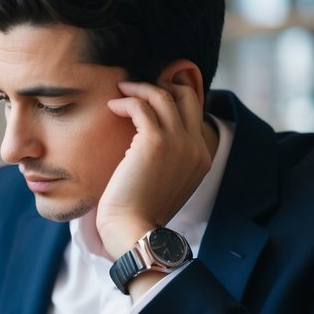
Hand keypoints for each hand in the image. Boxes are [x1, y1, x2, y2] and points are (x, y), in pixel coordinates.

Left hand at [99, 80, 213, 257]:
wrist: (133, 229)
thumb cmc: (139, 212)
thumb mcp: (165, 183)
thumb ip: (168, 160)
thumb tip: (146, 144)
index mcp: (202, 157)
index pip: (194, 113)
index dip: (173, 99)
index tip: (149, 97)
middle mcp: (196, 146)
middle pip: (186, 96)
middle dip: (161, 85)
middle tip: (135, 86)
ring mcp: (179, 142)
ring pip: (163, 96)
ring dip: (139, 89)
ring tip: (120, 91)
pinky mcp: (155, 141)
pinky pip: (141, 107)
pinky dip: (126, 101)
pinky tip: (112, 106)